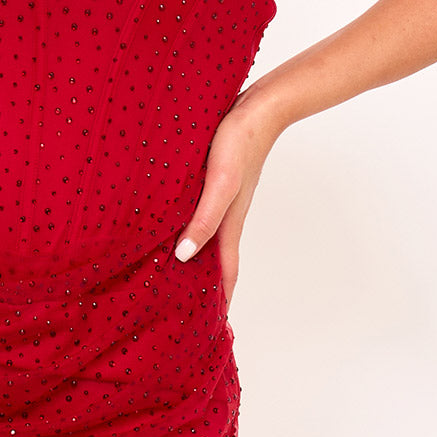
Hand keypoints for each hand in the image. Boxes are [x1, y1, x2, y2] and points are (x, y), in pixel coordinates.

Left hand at [173, 95, 283, 306]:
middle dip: (207, 288)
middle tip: (188, 311)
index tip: (214, 328)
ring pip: (209, 239)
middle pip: (217, 261)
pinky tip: (178, 226)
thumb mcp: (220, 183)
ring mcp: (223, 200)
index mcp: (229, 223)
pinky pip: (203, 216)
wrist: (259, 108)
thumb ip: (204, 219)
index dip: (221, 301)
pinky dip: (194, 231)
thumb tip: (183, 256)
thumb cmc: (239, 142)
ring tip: (179, 277)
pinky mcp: (217, 183)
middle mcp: (227, 216)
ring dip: (199, 261)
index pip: (226, 273)